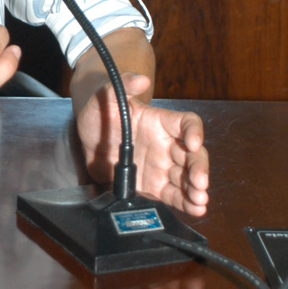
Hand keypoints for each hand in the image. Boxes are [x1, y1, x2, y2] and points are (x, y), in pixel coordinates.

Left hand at [76, 73, 208, 216]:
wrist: (87, 136)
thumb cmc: (101, 110)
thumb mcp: (107, 95)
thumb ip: (123, 85)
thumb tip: (139, 79)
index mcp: (161, 122)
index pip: (186, 123)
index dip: (194, 131)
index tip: (192, 142)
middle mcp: (166, 145)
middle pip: (192, 155)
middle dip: (199, 168)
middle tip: (200, 181)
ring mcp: (161, 167)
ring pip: (186, 178)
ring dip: (196, 190)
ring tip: (199, 200)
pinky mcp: (152, 186)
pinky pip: (173, 195)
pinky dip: (185, 203)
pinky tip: (195, 209)